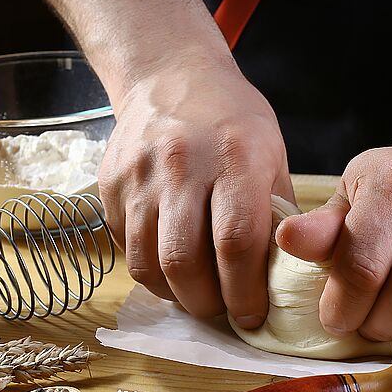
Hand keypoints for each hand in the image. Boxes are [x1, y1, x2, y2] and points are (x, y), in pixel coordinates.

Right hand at [100, 60, 292, 327]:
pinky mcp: (109, 185)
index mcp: (235, 157)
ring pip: (148, 263)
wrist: (169, 76)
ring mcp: (139, 175)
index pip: (237, 242)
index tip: (253, 315)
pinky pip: (126, 249)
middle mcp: (181, 165)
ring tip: (199, 298)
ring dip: (176, 296)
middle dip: (208, 304)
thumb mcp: (272, 154)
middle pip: (185, 261)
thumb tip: (282, 279)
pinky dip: (151, 274)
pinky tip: (173, 271)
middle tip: (225, 312)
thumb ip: (277, 215)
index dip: (245, 292)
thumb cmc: (233, 120)